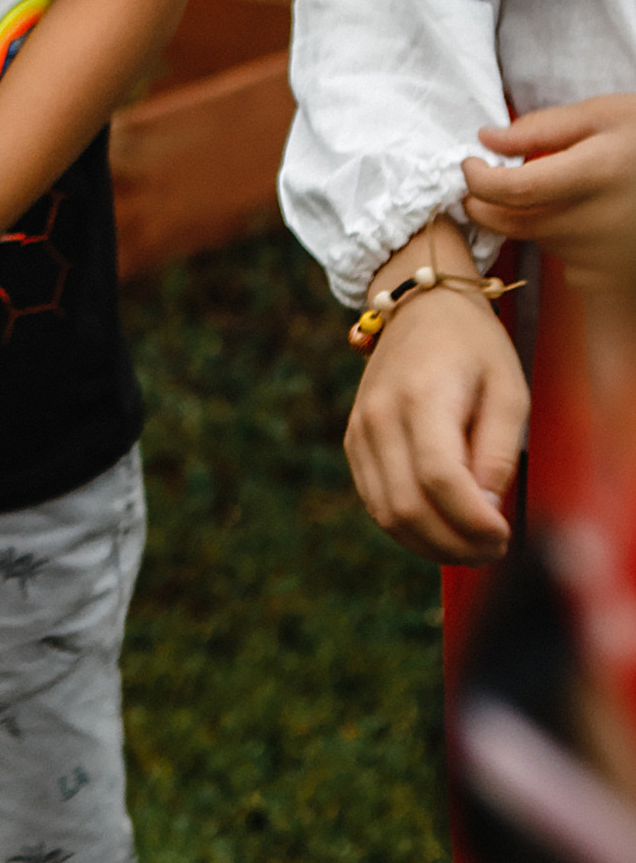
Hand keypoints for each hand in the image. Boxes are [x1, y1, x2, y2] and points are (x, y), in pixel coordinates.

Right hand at [344, 284, 525, 562]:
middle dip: (454, 544)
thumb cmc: (474, 348)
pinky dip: (409, 528)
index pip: (439, 477)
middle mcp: (380, 418)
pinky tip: (443, 530)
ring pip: (386, 514)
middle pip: (408, 505)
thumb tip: (486, 508)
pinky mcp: (354, 443)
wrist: (419, 311)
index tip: (504, 535)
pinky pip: (376, 502)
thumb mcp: (509, 388)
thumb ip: (497, 449)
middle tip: (494, 552)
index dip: (472, 520)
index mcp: (422, 397)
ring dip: (431, 545)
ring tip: (472, 549)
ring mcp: (360, 432)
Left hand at [462, 94, 635, 285]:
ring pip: (539, 240)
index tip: (469, 164)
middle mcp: (597, 223)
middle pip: (512, 223)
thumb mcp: (609, 114)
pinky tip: (597, 219)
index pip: (512, 190)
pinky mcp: (612, 280)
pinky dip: (567, 241)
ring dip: (535, 218)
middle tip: (485, 181)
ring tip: (575, 191)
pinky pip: (567, 263)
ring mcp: (605, 257)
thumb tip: (488, 139)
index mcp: (597, 174)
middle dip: (486, 204)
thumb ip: (543, 127)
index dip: (478, 180)